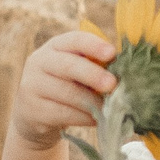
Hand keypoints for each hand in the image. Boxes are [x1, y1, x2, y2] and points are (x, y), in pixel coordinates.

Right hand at [11, 30, 116, 149]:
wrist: (35, 114)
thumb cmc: (67, 86)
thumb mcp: (78, 70)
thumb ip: (96, 65)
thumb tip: (127, 70)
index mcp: (55, 46)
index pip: (74, 39)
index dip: (94, 45)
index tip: (112, 53)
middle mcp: (39, 61)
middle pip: (68, 65)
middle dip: (93, 75)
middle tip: (113, 84)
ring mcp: (32, 85)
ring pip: (67, 92)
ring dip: (93, 101)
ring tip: (110, 108)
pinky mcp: (33, 110)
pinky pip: (63, 113)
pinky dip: (84, 117)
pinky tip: (96, 119)